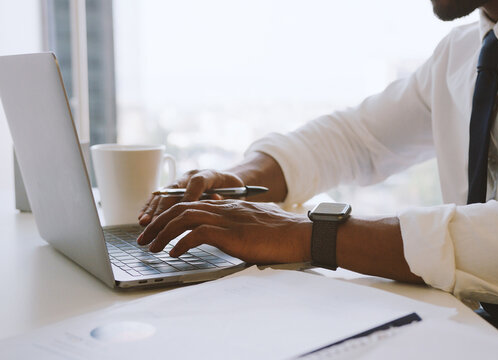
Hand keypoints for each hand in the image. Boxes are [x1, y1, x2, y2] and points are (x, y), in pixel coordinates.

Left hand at [137, 200, 311, 263]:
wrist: (299, 235)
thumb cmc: (280, 235)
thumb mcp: (252, 226)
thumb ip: (234, 227)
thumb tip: (222, 238)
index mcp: (227, 206)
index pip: (190, 203)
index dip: (168, 214)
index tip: (155, 228)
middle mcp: (223, 208)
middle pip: (180, 208)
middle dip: (157, 223)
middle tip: (143, 238)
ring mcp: (226, 219)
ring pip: (183, 218)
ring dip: (162, 232)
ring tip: (150, 248)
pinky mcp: (230, 233)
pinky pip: (197, 234)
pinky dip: (180, 243)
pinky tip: (173, 254)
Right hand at [138, 169, 243, 225]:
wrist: (228, 180)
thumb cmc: (232, 189)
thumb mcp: (233, 192)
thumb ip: (224, 196)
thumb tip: (217, 198)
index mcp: (208, 175)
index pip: (197, 183)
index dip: (189, 196)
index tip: (183, 211)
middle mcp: (190, 176)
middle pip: (174, 190)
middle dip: (163, 208)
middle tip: (154, 223)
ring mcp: (181, 181)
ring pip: (164, 194)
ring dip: (152, 209)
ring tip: (144, 223)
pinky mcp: (175, 188)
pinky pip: (160, 197)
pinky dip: (150, 207)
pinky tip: (142, 217)